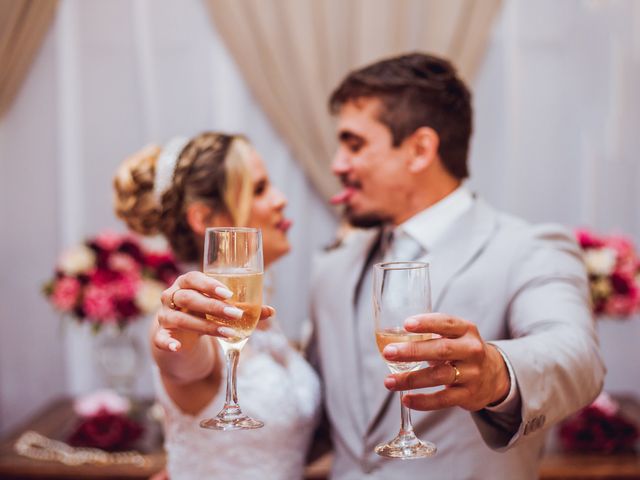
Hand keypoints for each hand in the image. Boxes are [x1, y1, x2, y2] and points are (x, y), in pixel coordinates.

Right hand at [154, 271, 274, 351]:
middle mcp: (172, 296)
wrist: (178, 332)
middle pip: (188, 297)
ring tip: (228, 332)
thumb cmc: (202, 312)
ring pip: (181, 318)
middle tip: (236, 314)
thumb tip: (271, 311)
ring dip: (205, 326)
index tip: (229, 294)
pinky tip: (178, 347)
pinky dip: (168, 342)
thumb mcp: (220, 309)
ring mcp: (164, 316)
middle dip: (213, 306)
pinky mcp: (160, 335)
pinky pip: (161, 339)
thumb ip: (243, 309)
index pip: (193, 278)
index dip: (209, 285)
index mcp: (186, 283)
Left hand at [382, 313, 509, 411]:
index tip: (406, 324)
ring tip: (389, 381)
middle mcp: (472, 350)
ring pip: (439, 376)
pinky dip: (423, 401)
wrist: (493, 376)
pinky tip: (406, 399)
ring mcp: (472, 374)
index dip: (426, 323)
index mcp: (466, 330)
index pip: (446, 323)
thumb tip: (392, 336)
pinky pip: (443, 399)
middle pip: (441, 350)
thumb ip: (431, 333)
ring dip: (411, 379)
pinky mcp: (468, 395)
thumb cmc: (461, 351)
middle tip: (388, 353)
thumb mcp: (455, 335)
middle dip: (412, 351)